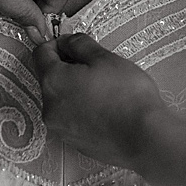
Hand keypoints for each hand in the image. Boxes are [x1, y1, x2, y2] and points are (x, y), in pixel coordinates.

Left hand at [34, 33, 165, 168]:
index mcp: (53, 81)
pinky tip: (104, 109)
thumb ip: (80, 44)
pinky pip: (70, 119)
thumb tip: (68, 42)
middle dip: (67, 68)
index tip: (74, 45)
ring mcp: (59, 128)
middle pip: (49, 78)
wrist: (145, 137)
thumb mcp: (105, 58)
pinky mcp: (73, 142)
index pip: (41, 53)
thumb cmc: (128, 97)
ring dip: (74, 90)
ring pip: (60, 99)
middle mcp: (49, 107)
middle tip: (95, 68)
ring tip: (103, 90)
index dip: (57, 44)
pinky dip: (81, 110)